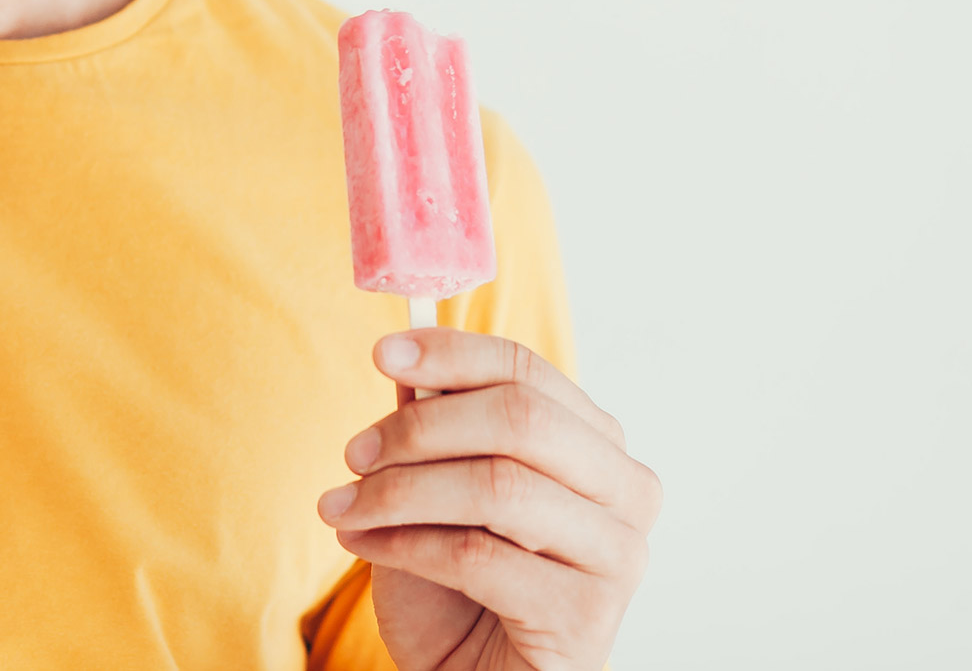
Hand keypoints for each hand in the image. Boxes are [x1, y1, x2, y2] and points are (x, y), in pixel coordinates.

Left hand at [316, 330, 659, 670]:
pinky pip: (479, 557)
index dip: (453, 355)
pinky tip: (365, 546)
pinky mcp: (587, 617)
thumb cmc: (461, 584)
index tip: (384, 354)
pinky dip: (406, 545)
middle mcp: (626, 491)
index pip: (527, 373)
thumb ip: (435, 425)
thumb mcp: (438, 487)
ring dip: (401, 491)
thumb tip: (406, 359)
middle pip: (520, 420)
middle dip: (421, 428)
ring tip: (344, 507)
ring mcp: (617, 556)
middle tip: (354, 452)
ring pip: (499, 487)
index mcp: (598, 444)